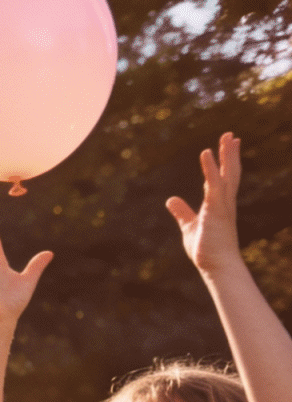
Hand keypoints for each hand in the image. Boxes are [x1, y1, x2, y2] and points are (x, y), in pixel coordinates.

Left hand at [166, 133, 242, 274]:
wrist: (217, 266)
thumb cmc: (206, 250)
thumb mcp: (190, 226)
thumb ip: (182, 212)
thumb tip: (171, 200)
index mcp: (219, 205)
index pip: (223, 179)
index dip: (225, 163)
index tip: (228, 147)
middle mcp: (224, 202)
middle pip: (230, 172)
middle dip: (230, 154)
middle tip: (231, 135)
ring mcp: (222, 205)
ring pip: (226, 174)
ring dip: (226, 155)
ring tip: (227, 137)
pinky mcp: (215, 209)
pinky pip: (213, 184)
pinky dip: (209, 168)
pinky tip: (206, 153)